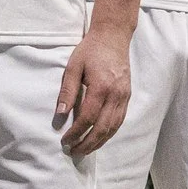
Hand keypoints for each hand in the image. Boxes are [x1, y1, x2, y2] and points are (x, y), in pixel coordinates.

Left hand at [54, 23, 132, 156]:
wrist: (113, 37)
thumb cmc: (90, 50)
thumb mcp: (73, 67)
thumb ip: (67, 91)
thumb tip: (60, 115)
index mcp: (101, 87)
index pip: (88, 118)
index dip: (76, 133)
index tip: (65, 140)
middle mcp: (116, 94)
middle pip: (102, 128)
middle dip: (88, 143)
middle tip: (74, 151)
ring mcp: (124, 96)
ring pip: (113, 127)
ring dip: (100, 141)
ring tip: (86, 149)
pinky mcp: (127, 96)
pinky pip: (120, 120)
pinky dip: (110, 132)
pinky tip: (100, 138)